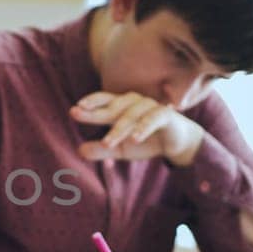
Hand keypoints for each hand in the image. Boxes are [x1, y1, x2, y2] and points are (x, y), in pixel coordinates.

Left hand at [70, 92, 203, 165]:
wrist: (178, 144)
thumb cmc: (146, 141)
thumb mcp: (121, 149)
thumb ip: (102, 149)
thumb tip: (79, 151)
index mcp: (122, 107)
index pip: (104, 100)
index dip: (90, 102)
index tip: (74, 109)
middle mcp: (135, 103)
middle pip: (113, 106)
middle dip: (95, 112)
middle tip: (78, 114)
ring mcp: (150, 107)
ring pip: (131, 114)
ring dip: (119, 128)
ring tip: (107, 143)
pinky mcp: (165, 115)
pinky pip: (153, 119)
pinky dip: (143, 128)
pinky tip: (135, 139)